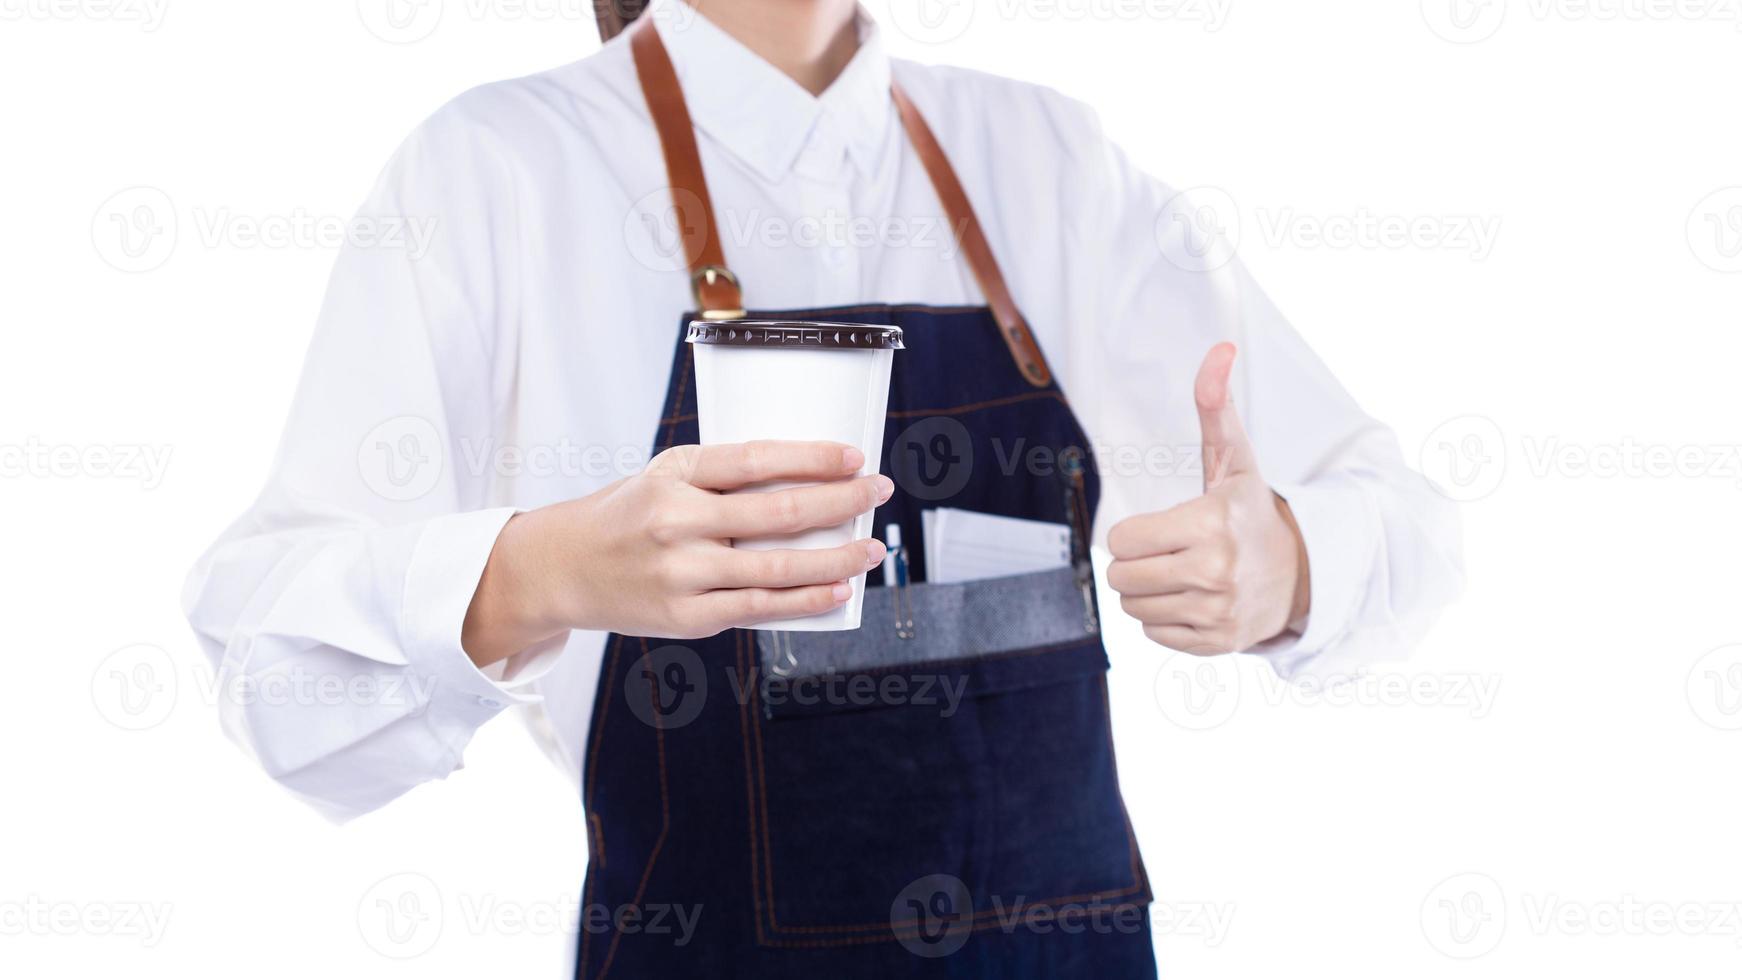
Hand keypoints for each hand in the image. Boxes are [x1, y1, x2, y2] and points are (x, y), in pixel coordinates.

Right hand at [463, 441, 891, 661]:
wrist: (563, 568)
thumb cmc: (629, 516)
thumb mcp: (665, 477)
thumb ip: (724, 480)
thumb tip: (811, 486)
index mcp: (673, 474)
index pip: (754, 459)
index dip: (811, 457)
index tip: (854, 456)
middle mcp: (676, 521)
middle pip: (776, 512)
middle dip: (840, 501)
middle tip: (879, 491)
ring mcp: (681, 573)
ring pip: (776, 567)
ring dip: (836, 558)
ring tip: (871, 549)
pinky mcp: (686, 617)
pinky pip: (759, 609)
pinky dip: (805, 600)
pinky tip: (838, 591)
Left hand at [1106, 343, 1310, 655]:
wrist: (1301, 572)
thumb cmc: (1251, 511)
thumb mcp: (1235, 459)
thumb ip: (1215, 406)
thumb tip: (1220, 347)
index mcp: (1210, 524)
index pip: (1122, 542)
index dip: (1132, 533)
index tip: (1160, 528)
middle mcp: (1215, 572)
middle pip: (1123, 578)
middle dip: (1136, 564)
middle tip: (1167, 552)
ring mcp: (1218, 612)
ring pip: (1135, 609)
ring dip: (1148, 592)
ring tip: (1181, 575)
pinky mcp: (1218, 643)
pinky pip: (1154, 635)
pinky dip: (1165, 620)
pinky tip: (1194, 599)